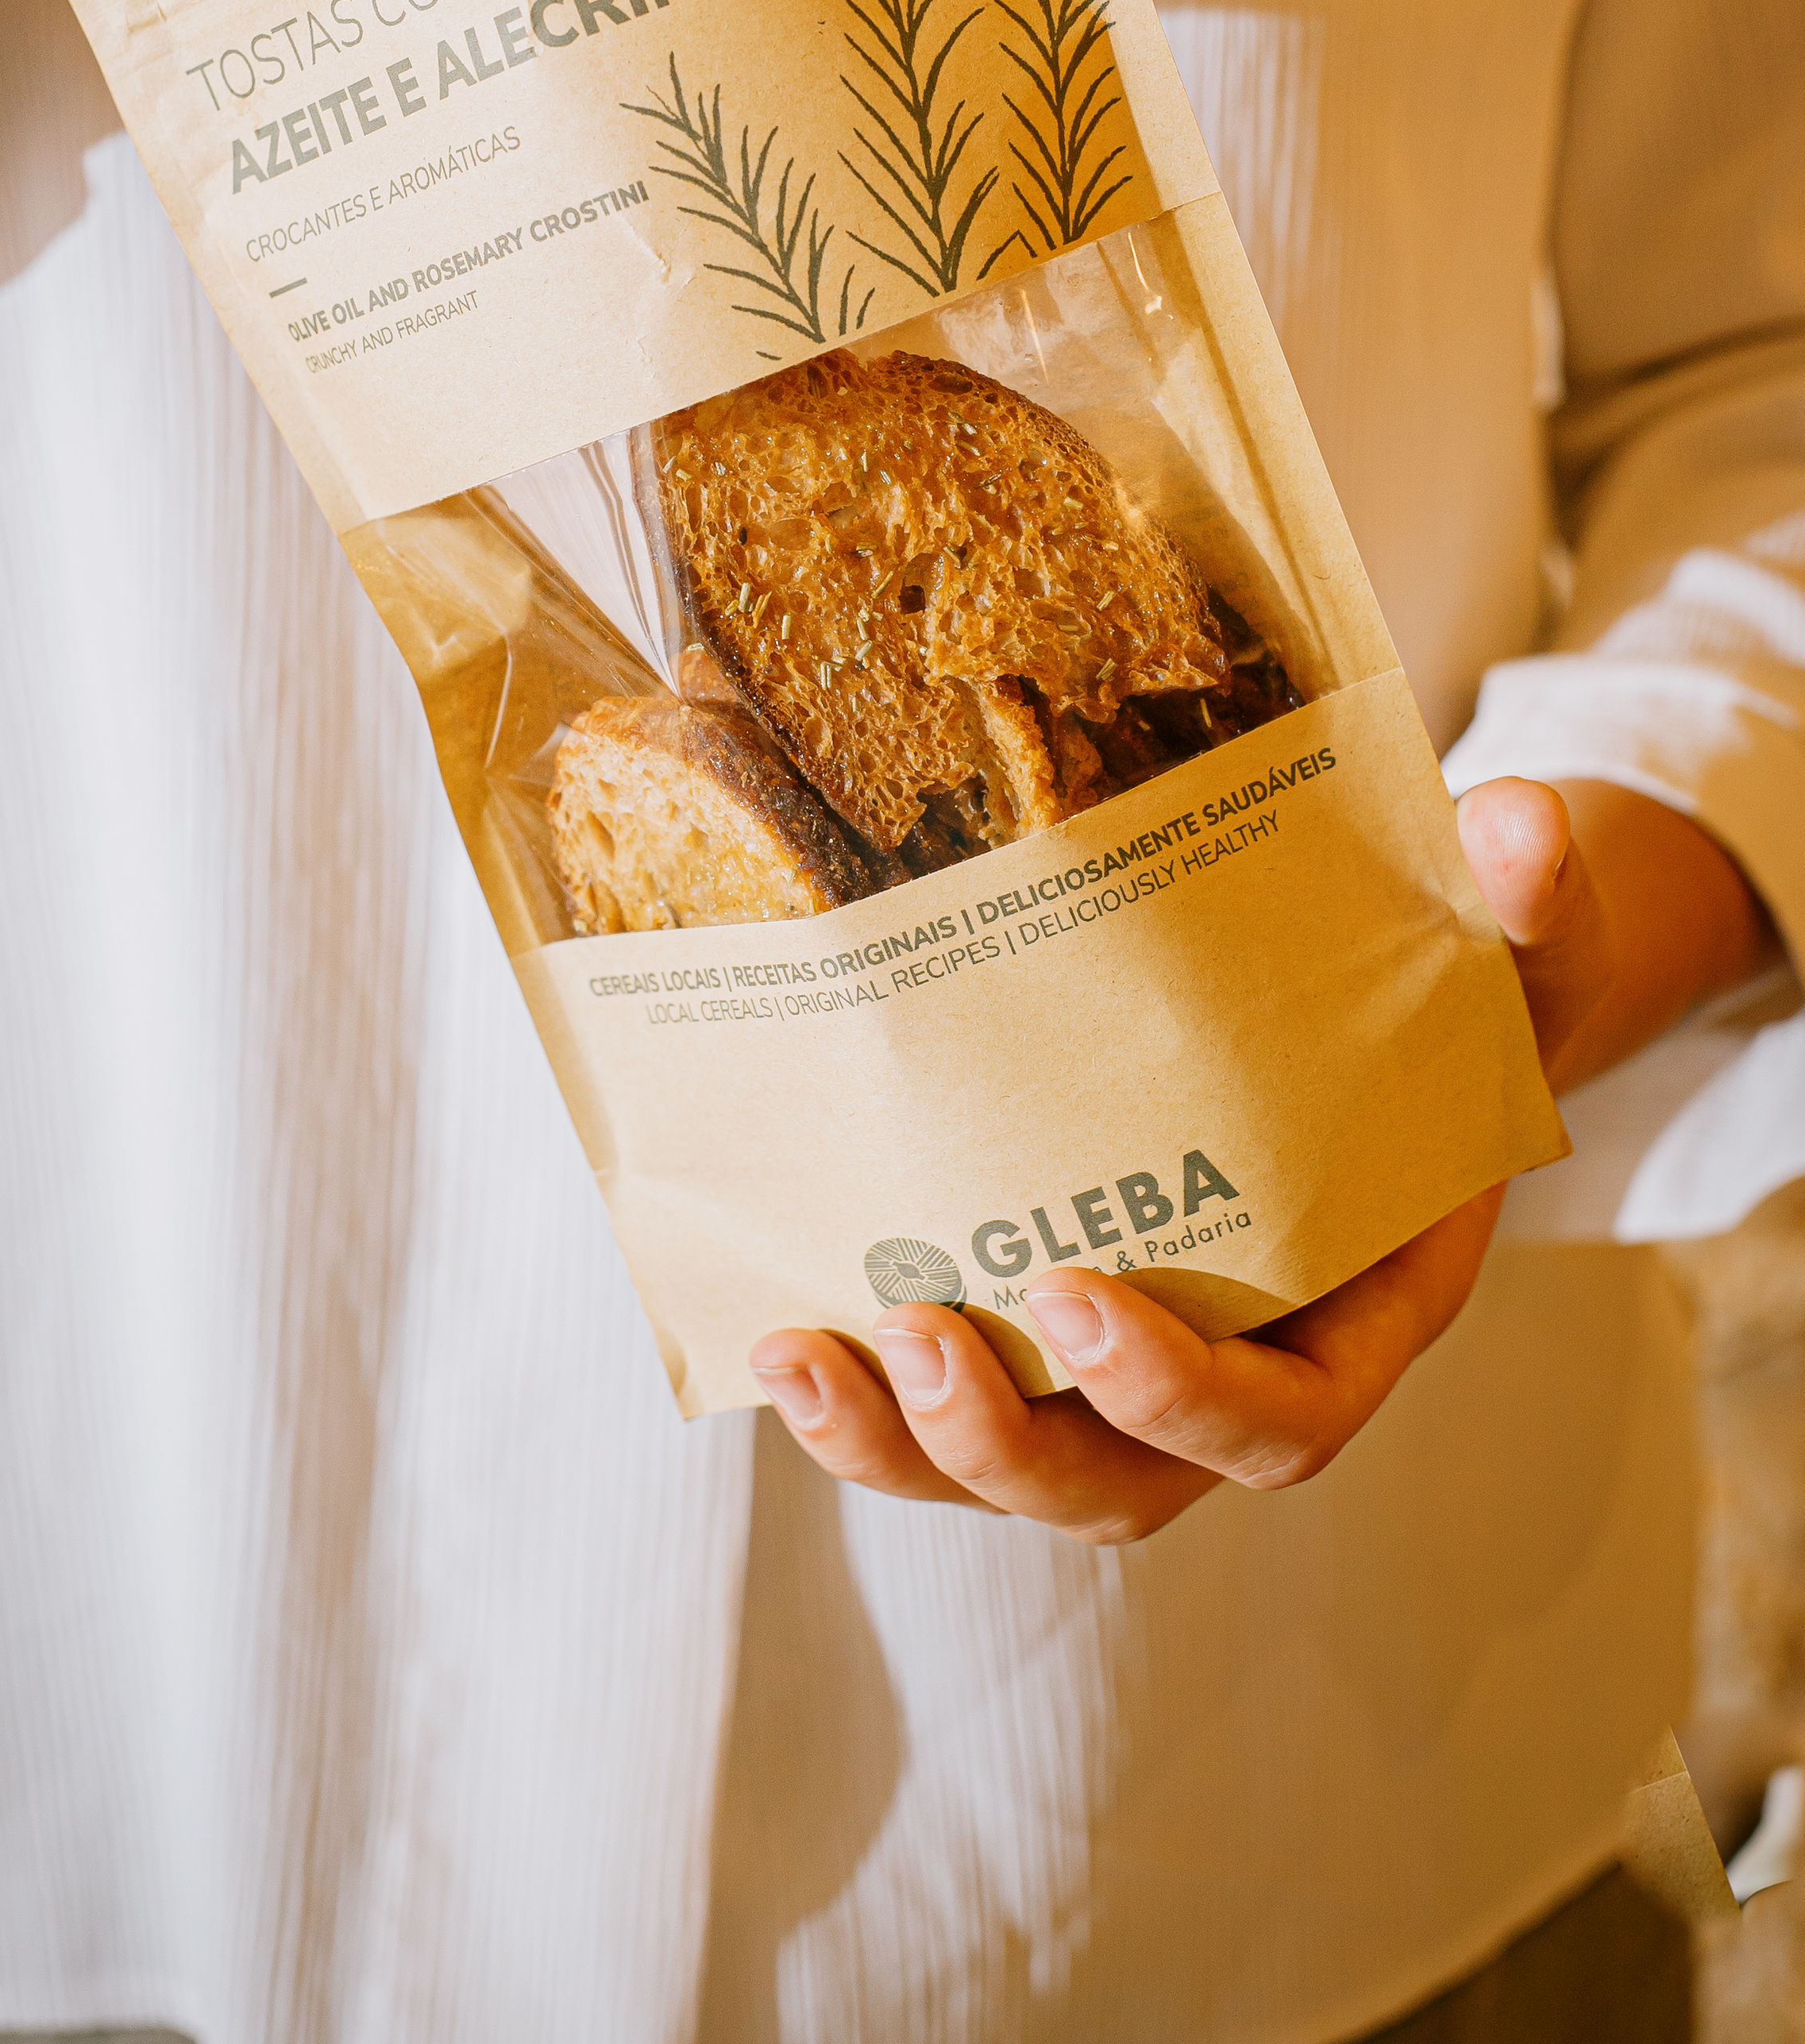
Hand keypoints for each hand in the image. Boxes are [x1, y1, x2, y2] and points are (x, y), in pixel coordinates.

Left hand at [750, 775, 1772, 1537]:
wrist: (1407, 1013)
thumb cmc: (1458, 997)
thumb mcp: (1511, 948)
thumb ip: (1529, 903)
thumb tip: (1521, 821)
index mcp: (1359, 1314)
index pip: (1282, 1420)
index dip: (1182, 1394)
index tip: (1081, 1297)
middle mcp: (1242, 1370)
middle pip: (1127, 1486)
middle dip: (1013, 1443)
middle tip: (922, 1334)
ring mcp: (1130, 1365)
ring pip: (1017, 1470)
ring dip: (902, 1444)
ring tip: (801, 1357)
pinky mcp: (1042, 1332)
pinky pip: (952, 1405)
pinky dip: (870, 1396)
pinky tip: (778, 1324)